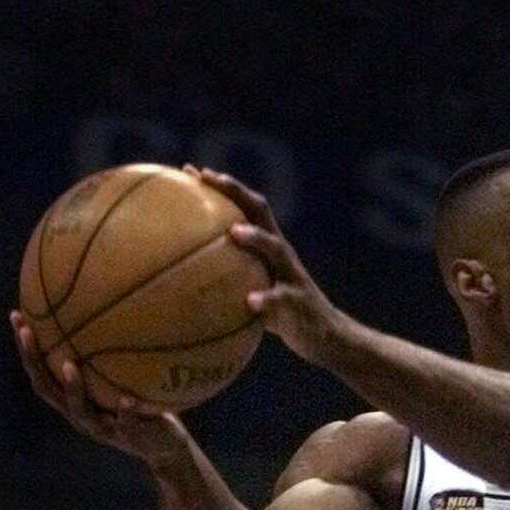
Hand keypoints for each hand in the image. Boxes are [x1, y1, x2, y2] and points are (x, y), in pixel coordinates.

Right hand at [11, 311, 190, 466]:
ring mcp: (105, 429)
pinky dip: (125, 412)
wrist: (166, 447)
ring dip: (73, 388)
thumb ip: (113, 358)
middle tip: (28, 333)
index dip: (27, 350)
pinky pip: (126, 425)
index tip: (18, 318)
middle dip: (35, 361)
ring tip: (70, 366)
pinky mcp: (132, 438)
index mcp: (74, 403)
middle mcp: (82, 417)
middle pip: (49, 390)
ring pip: (81, 411)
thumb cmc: (142, 407)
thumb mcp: (124, 382)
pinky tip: (127, 400)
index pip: (42, 374)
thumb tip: (113, 310)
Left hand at [186, 165, 342, 365]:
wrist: (327, 337)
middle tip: (208, 179)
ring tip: (234, 232)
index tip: (191, 172)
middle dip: (235, 192)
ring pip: (276, 249)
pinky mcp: (299, 304)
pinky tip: (250, 301)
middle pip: (260, 213)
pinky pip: (282, 300)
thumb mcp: (257, 292)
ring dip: (256, 238)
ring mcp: (293, 276)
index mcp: (269, 248)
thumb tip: (182, 282)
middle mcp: (282, 255)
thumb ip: (231, 281)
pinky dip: (266, 299)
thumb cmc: (283, 314)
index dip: (222, 187)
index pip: (246, 207)